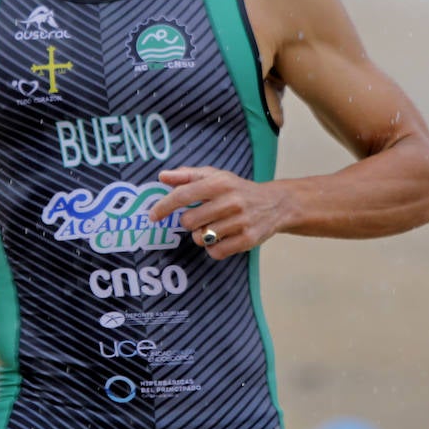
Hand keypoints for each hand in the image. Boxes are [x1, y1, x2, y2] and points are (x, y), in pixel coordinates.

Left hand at [148, 166, 290, 258]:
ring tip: (213, 227)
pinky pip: (215, 252)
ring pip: (201, 238)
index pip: (184, 195)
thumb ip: (187, 176)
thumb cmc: (237, 189)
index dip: (164, 206)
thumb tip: (162, 177)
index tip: (153, 215)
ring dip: (201, 235)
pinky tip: (221, 238)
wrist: (275, 204)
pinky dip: (213, 248)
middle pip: (189, 221)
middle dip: (188, 222)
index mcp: (219, 183)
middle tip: (199, 218)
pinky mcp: (247, 240)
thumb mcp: (215, 176)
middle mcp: (231, 201)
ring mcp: (240, 221)